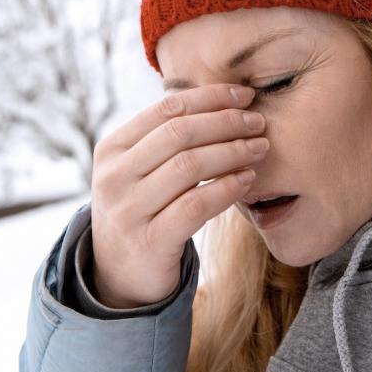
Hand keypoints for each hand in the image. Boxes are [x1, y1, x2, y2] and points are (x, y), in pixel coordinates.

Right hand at [90, 84, 267, 307]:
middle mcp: (114, 176)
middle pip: (179, 133)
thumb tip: (223, 101)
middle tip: (258, 122)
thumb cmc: (142, 211)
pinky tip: (247, 180)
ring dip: (232, 152)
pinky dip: (227, 189)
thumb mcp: (139, 171)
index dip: (210, 98)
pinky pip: (196, 206)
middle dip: (226, 123)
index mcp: (112, 149)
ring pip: (189, 166)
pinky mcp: (150, 241)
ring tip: (259, 147)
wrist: (118, 275)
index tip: (245, 96)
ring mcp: (128, 210)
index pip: (166, 108)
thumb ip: (166, 139)